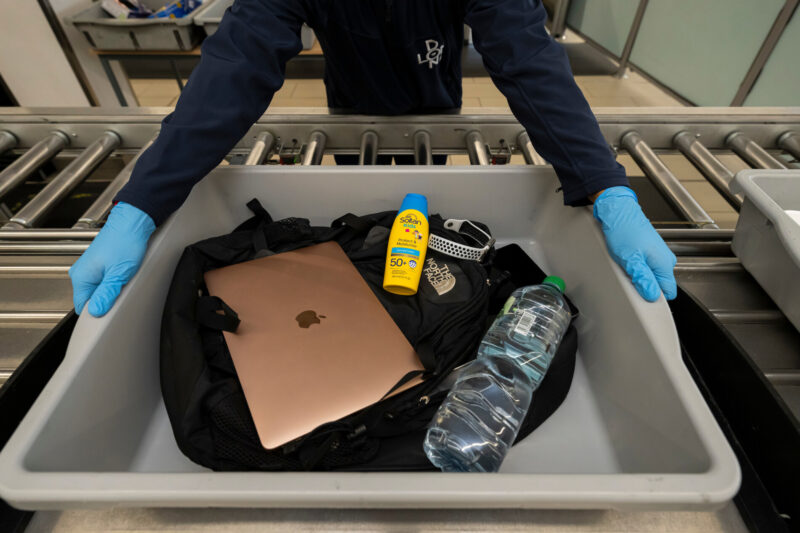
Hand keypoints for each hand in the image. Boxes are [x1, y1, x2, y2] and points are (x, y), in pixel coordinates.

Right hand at [69, 202, 155, 316]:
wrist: (132, 222)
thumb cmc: (126, 242)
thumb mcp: (118, 273)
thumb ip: (106, 294)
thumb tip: (96, 312)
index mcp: (81, 277)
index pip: (82, 307)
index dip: (97, 311)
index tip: (111, 307)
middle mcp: (80, 272)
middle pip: (90, 299)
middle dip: (105, 300)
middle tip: (121, 289)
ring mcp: (88, 268)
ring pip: (98, 290)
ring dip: (110, 290)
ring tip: (123, 278)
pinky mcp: (98, 265)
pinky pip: (103, 281)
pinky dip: (113, 281)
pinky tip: (122, 274)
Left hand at [592, 187, 676, 301]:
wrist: (619, 212)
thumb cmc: (624, 231)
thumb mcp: (631, 260)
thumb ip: (643, 279)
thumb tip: (652, 295)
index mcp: (664, 264)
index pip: (668, 292)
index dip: (654, 297)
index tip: (642, 294)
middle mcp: (666, 259)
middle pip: (659, 285)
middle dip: (645, 285)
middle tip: (629, 276)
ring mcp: (659, 254)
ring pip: (652, 275)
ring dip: (639, 275)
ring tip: (627, 265)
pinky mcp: (651, 251)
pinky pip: (647, 266)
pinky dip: (637, 267)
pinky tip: (628, 260)